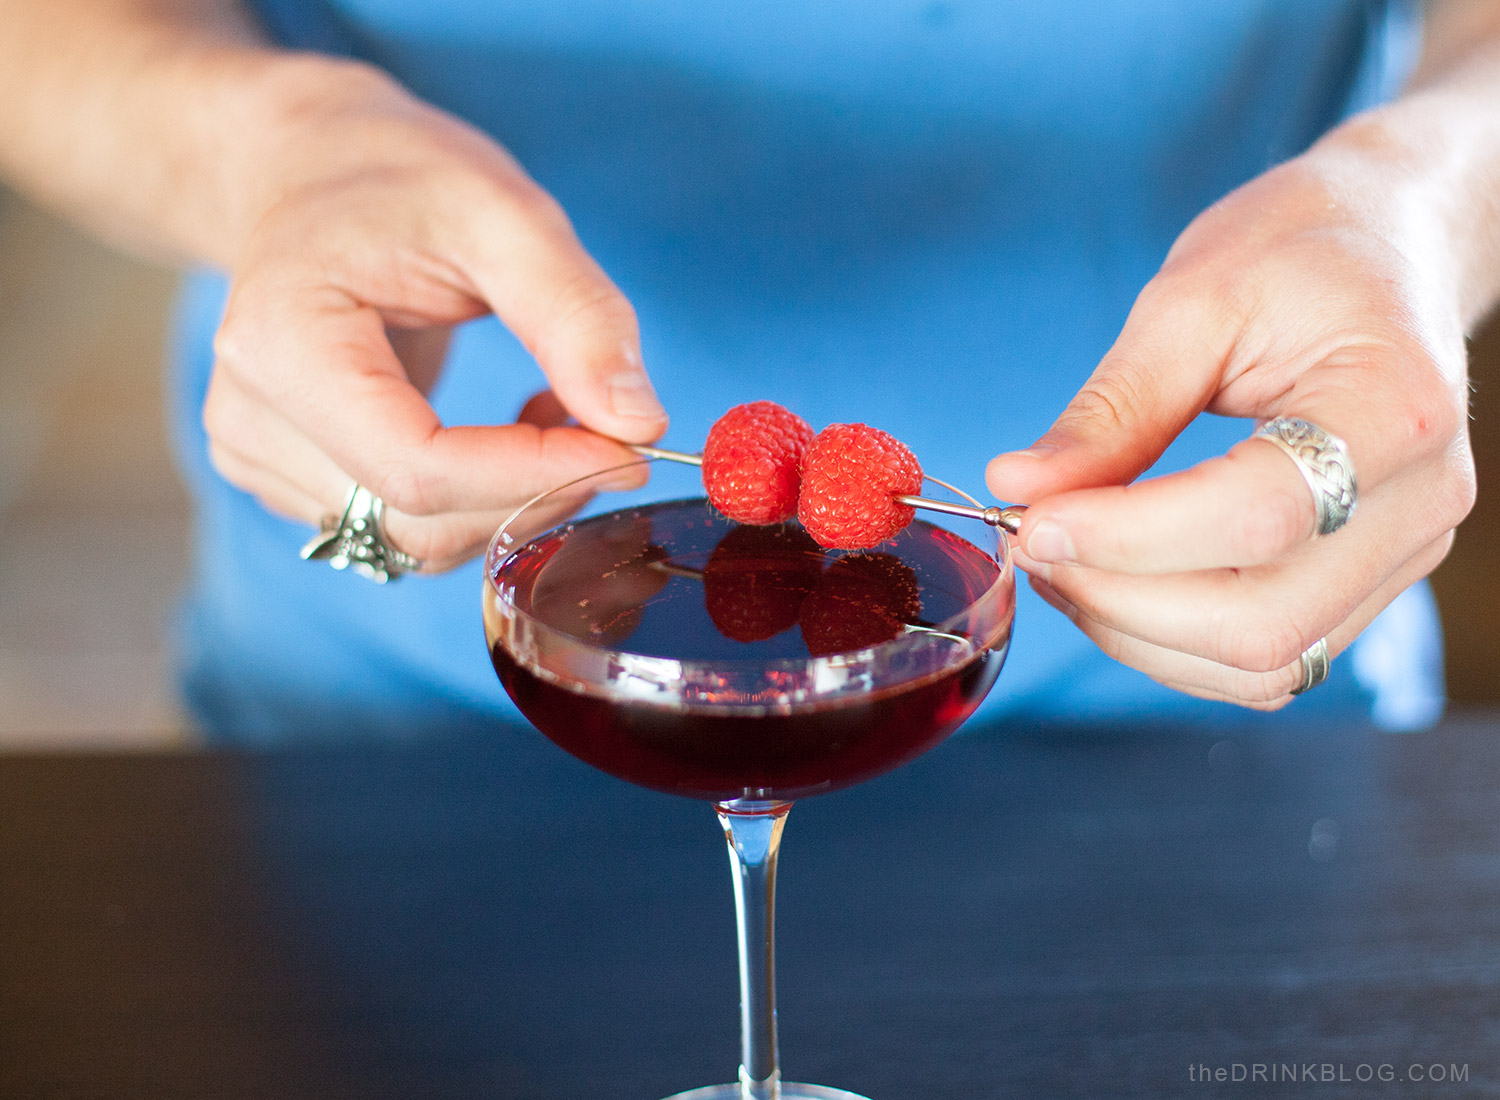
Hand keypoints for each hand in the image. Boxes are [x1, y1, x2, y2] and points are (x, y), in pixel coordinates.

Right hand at [202, 62, 665, 571]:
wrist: (315, 171)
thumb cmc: (399, 177)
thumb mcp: (504, 213)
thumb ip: (577, 317)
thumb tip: (640, 423)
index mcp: (283, 345)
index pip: (421, 470)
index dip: (536, 478)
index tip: (631, 449)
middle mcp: (249, 421)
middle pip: (420, 523)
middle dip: (535, 493)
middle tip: (612, 427)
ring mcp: (264, 461)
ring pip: (420, 543)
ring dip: (513, 498)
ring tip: (553, 404)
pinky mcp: (294, 483)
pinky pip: (409, 531)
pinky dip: (482, 498)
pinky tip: (506, 430)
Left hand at [985, 126, 1476, 708]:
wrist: (1388, 245)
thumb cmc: (1301, 252)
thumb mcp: (1192, 299)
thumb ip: (1110, 408)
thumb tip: (1019, 487)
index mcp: (1392, 410)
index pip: (1257, 516)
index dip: (1129, 536)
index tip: (1033, 516)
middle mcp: (1418, 503)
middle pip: (1261, 623)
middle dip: (1119, 601)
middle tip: (1032, 540)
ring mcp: (1400, 554)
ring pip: (1262, 662)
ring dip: (1135, 634)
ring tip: (1061, 560)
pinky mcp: (1365, 584)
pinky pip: (1268, 659)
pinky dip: (1172, 643)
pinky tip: (1111, 583)